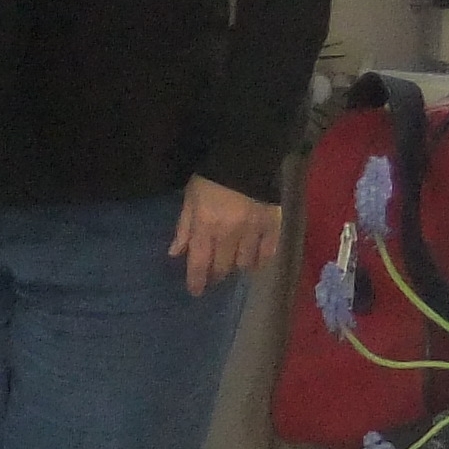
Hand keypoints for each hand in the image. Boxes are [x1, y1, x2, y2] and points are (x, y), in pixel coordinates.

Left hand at [169, 176, 279, 297]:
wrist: (246, 157)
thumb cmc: (211, 177)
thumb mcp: (190, 198)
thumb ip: (184, 227)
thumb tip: (175, 253)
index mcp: (206, 226)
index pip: (199, 262)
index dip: (196, 281)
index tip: (195, 292)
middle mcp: (229, 234)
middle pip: (222, 267)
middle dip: (216, 275)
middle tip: (213, 276)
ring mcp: (253, 231)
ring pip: (245, 264)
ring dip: (237, 267)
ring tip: (233, 265)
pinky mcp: (273, 226)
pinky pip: (268, 253)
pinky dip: (261, 260)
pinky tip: (255, 261)